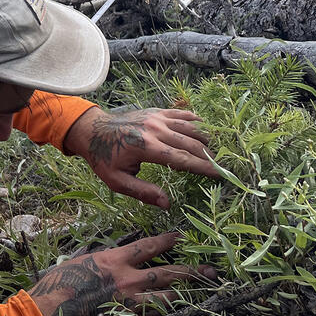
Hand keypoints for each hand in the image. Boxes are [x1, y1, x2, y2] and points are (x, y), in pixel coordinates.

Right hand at [28, 232, 215, 315]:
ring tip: (194, 296)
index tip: (182, 237)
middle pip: (167, 273)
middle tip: (210, 270)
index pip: (149, 246)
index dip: (168, 241)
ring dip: (179, 296)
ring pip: (165, 298)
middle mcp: (128, 279)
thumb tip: (109, 257)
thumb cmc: (61, 281)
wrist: (54, 308)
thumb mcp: (82, 260)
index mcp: (115, 259)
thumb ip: (101, 258)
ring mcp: (130, 302)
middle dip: (191, 271)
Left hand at [63, 106, 220, 207]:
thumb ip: (143, 192)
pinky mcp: (156, 111)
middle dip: (210, 155)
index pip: (183, 159)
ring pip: (191, 126)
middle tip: (224, 166)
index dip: (204, 168)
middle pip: (192, 142)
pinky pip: (181, 114)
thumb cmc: (103, 159)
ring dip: (206, 139)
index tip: (220, 175)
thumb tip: (167, 204)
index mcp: (147, 147)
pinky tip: (204, 129)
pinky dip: (195, 121)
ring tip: (217, 152)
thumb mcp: (117, 181)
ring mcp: (156, 117)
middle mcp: (155, 129)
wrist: (91, 130)